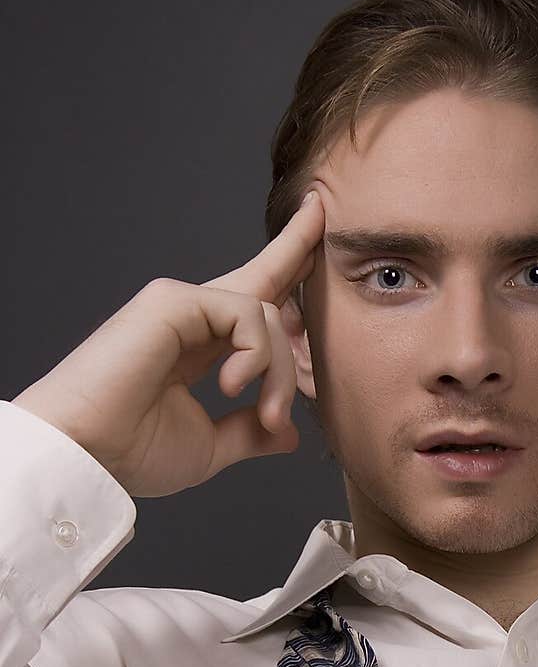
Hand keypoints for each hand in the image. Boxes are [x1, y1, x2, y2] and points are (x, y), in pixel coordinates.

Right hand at [12, 191, 325, 496]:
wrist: (86, 453)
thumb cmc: (130, 450)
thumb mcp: (210, 447)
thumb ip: (249, 433)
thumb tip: (287, 434)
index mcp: (197, 347)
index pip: (252, 307)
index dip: (284, 275)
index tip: (313, 243)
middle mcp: (191, 318)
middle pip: (259, 274)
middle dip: (297, 247)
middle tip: (322, 212)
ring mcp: (181, 305)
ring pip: (266, 315)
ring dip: (280, 372)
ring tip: (268, 415)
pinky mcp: (174, 301)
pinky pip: (246, 313)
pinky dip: (256, 354)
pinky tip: (232, 387)